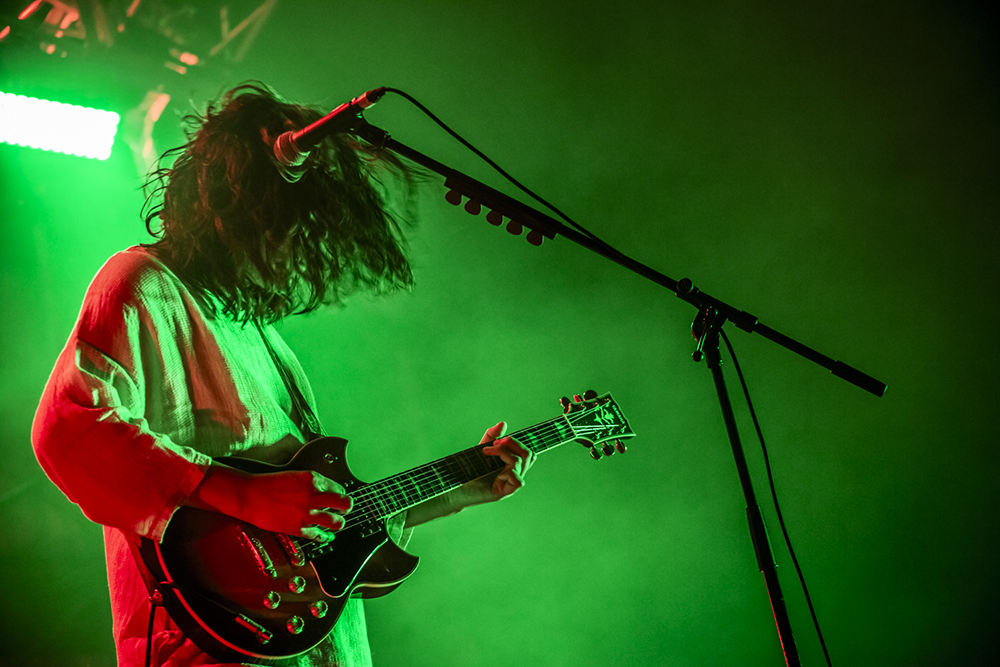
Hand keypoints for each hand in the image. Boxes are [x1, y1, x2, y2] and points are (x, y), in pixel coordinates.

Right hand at [189, 465, 351, 542]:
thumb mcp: (295, 476)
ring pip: (336, 522)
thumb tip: (327, 491)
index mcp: (313, 479)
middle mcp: (313, 495)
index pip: (339, 487)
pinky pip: (319, 535)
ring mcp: (307, 513)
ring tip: (337, 522)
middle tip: (345, 509)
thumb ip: (313, 483)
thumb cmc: (268, 484)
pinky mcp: (298, 528)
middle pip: (345, 503)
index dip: (340, 493)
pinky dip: (323, 536)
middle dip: (347, 507)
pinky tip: (324, 535)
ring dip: (338, 523)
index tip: (339, 497)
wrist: (248, 495)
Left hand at [461, 421, 535, 506]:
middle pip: (529, 455)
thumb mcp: (481, 448)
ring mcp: (510, 484)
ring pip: (521, 463)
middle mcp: (514, 474)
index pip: (528, 452)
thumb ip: (492, 436)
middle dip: (512, 443)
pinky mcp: (504, 492)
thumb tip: (503, 424)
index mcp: (512, 465)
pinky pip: (518, 481)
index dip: (517, 442)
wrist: (456, 489)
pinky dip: (508, 473)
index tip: (497, 441)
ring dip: (504, 453)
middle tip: (494, 445)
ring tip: (487, 453)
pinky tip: (495, 474)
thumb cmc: (469, 471)